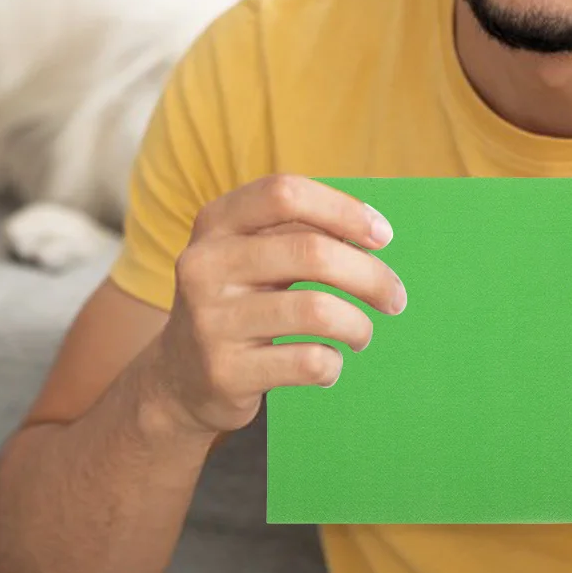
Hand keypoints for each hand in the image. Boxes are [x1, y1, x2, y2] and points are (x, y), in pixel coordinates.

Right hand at [146, 175, 406, 436]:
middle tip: (395, 297)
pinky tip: (328, 364)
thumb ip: (299, 232)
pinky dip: (333, 363)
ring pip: (317, 311)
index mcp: (216, 223)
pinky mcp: (224, 372)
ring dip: (358, 325)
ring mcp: (211, 321)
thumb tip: (373, 233)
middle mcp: (205, 266)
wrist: (177, 379)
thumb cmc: (239, 301)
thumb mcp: (251, 253)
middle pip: (312, 253)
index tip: (382, 236)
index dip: (343, 209)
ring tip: (362, 334)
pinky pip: (308, 362)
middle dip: (370, 275)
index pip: (285, 193)